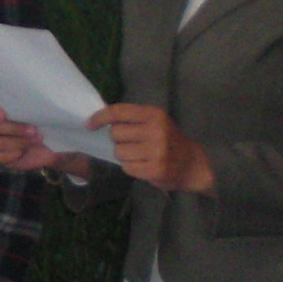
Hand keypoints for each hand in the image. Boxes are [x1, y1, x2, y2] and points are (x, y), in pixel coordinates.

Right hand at [0, 95, 68, 173]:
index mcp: (0, 107)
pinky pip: (2, 154)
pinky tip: (28, 149)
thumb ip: (39, 99)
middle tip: (33, 129)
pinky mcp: (2, 156)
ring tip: (37, 138)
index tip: (3, 112)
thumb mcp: (46, 108)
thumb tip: (49, 85)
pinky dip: (17, 151)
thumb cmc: (50, 122)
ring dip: (19, 139)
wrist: (58, 144)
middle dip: (13, 127)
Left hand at [92, 103, 212, 193]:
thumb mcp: (155, 122)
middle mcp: (155, 130)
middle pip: (115, 134)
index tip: (89, 125)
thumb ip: (133, 119)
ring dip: (125, 156)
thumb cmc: (169, 140)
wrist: (193, 164)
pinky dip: (132, 168)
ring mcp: (156, 151)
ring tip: (140, 155)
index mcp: (154, 114)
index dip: (100, 117)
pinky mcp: (155, 169)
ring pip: (119, 152)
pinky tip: (144, 165)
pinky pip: (127, 168)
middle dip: (118, 140)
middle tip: (133, 143)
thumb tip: (100, 121)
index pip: (118, 112)